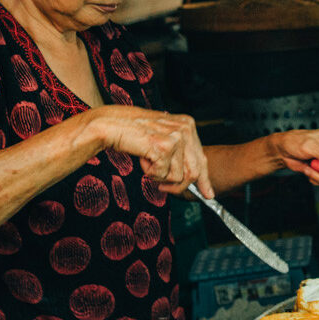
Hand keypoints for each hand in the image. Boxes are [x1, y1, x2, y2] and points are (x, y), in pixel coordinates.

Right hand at [83, 104, 211, 196]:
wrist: (110, 125)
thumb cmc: (133, 134)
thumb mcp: (162, 141)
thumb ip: (180, 156)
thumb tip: (196, 180)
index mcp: (188, 125)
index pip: (201, 159)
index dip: (204, 180)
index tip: (208, 194)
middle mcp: (186, 129)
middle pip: (193, 172)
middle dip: (178, 186)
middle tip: (163, 188)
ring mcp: (176, 137)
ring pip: (178, 177)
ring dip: (159, 176)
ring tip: (147, 160)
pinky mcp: (165, 146)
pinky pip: (163, 175)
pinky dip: (150, 172)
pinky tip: (142, 157)